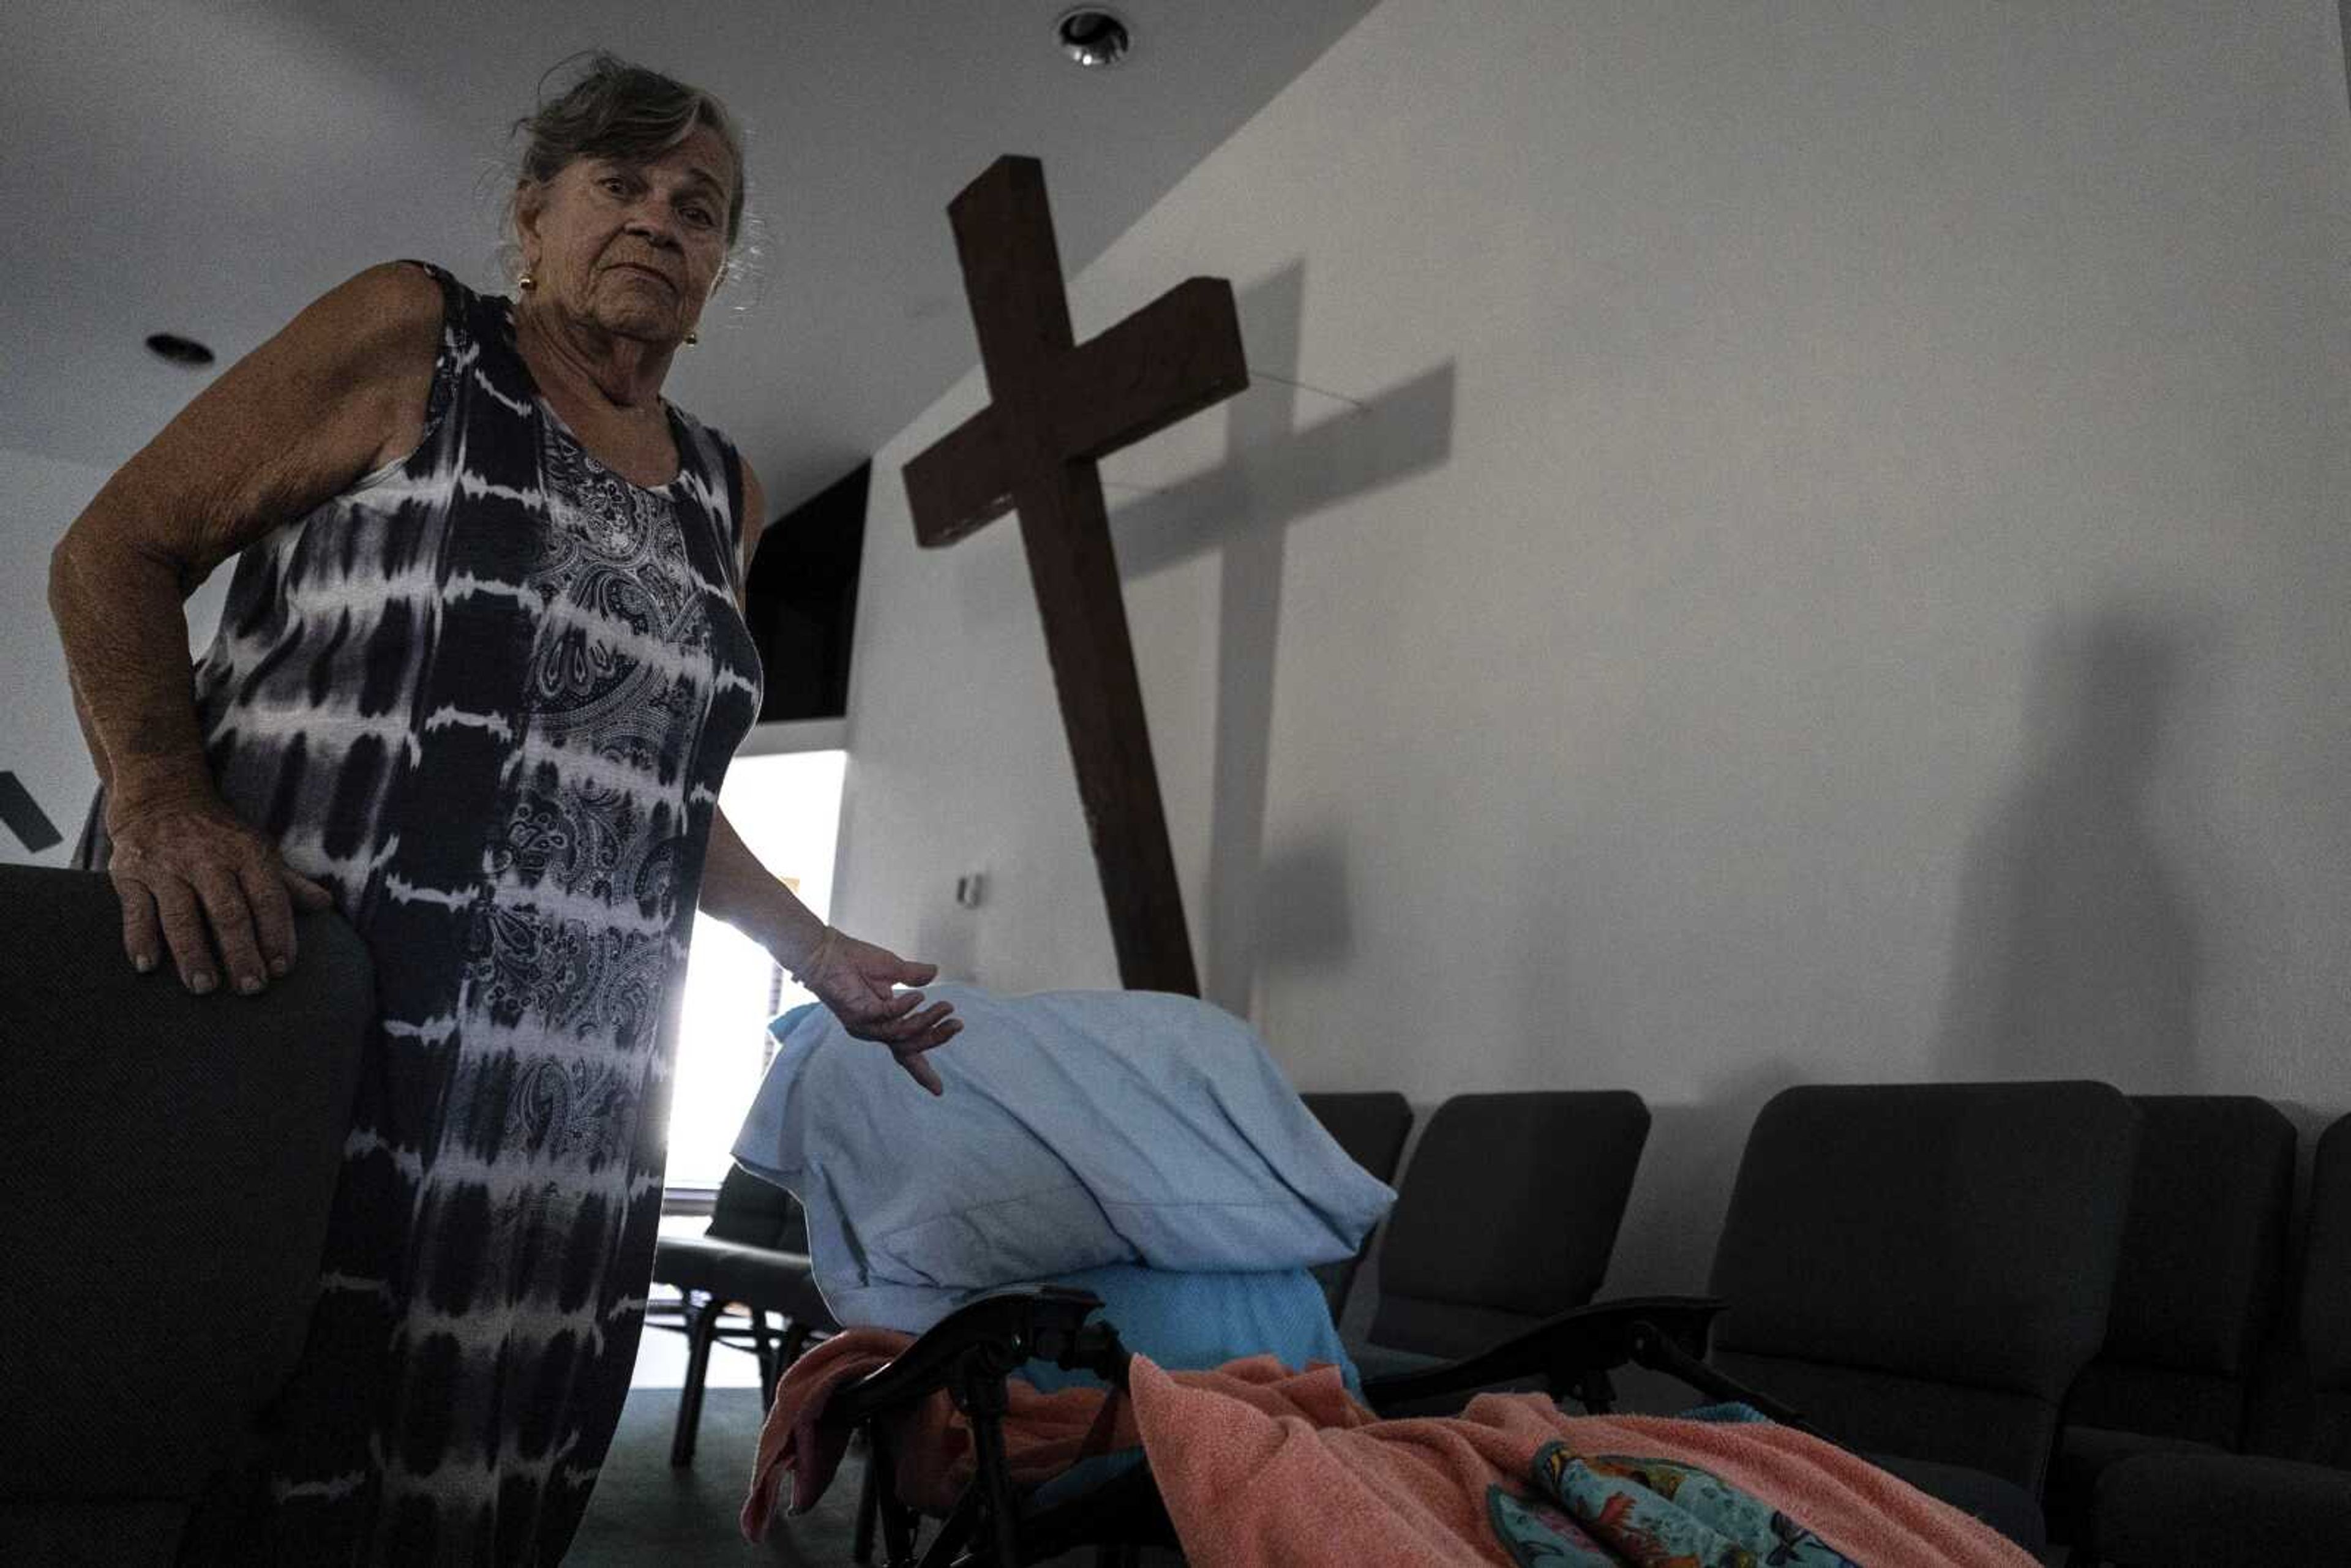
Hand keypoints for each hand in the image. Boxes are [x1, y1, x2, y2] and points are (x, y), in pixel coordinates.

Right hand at [105, 793, 333, 995]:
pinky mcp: (130, 873)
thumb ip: (288, 882)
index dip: (277, 934)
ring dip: (193, 954)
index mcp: (246, 854)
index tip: (282, 969)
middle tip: (251, 988)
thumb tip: (326, 905)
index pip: (268, 899)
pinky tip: (148, 966)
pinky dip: (140, 938)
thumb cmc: (219, 836)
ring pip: (182, 916)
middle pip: (228, 912)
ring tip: (205, 987)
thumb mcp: (257, 850)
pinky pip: (136, 910)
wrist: (160, 797)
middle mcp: (207, 860)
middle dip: (241, 952)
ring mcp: (166, 866)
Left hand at [791, 926, 961, 1094]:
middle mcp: (874, 1030)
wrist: (828, 951)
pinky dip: (906, 1008)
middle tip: (957, 1025)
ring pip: (902, 1034)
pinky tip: (918, 996)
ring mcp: (865, 1025)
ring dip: (927, 1022)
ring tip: (945, 1007)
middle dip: (936, 1038)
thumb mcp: (892, 968)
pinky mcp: (857, 1015)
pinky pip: (888, 1017)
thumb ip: (913, 976)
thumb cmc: (855, 960)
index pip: (905, 1052)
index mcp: (883, 1023)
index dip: (922, 1071)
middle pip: (909, 1046)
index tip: (938, 1090)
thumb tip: (935, 972)